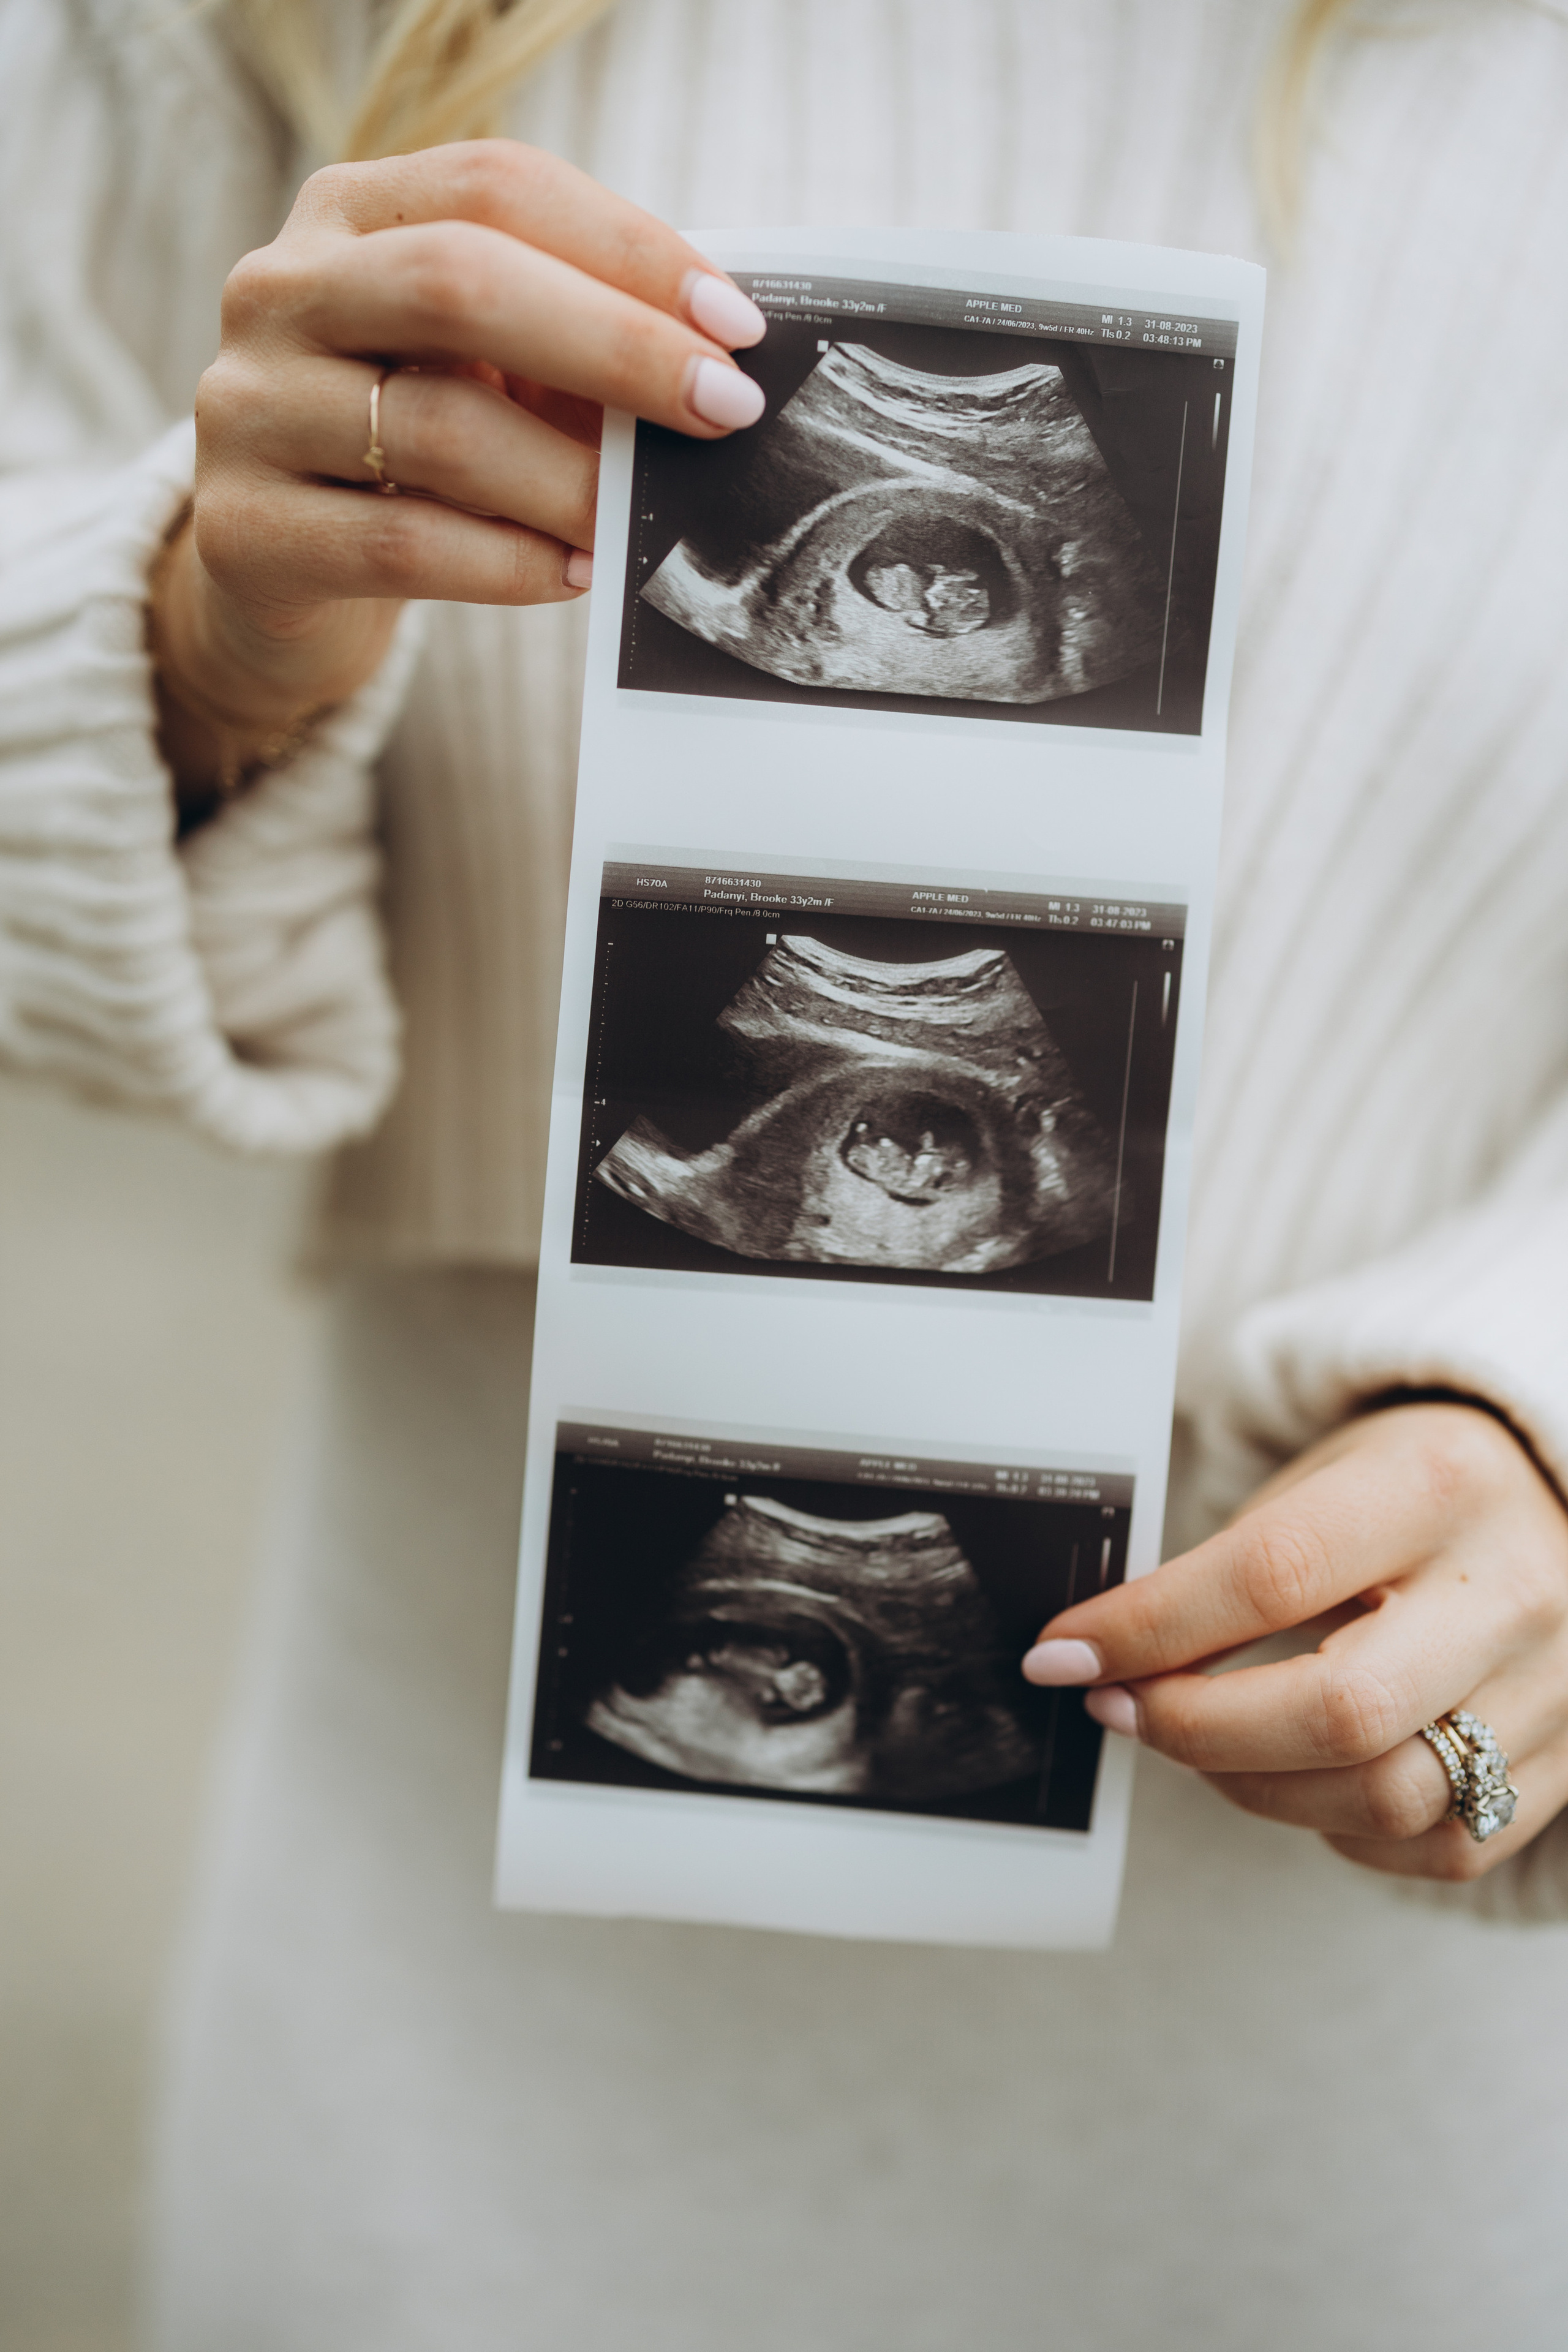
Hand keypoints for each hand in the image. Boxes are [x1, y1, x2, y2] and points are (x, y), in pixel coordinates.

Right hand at [153, 140, 766, 794]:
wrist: (277, 578)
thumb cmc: (413, 456)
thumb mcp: (481, 370)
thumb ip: (571, 345)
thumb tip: (716, 364)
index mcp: (348, 215)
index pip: (496, 188)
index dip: (627, 249)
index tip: (735, 326)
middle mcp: (280, 291)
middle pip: (458, 283)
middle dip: (616, 346)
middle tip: (721, 410)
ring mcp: (246, 408)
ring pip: (438, 429)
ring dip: (570, 480)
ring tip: (636, 518)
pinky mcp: (245, 531)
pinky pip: (405, 544)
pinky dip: (511, 563)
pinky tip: (571, 573)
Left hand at [1022, 1402, 1567, 1879]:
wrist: (1556, 1501)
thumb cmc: (1414, 1489)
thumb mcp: (1326, 1478)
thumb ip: (1231, 1562)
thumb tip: (1104, 1650)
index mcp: (1434, 1490)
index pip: (1270, 1576)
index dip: (1148, 1629)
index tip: (1064, 1654)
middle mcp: (1509, 1594)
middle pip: (1337, 1712)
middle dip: (1197, 1729)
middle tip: (1122, 1708)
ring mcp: (1551, 1689)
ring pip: (1385, 1798)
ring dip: (1256, 1788)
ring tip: (1201, 1741)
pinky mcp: (1566, 1766)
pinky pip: (1440, 1846)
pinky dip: (1343, 1829)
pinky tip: (1300, 1776)